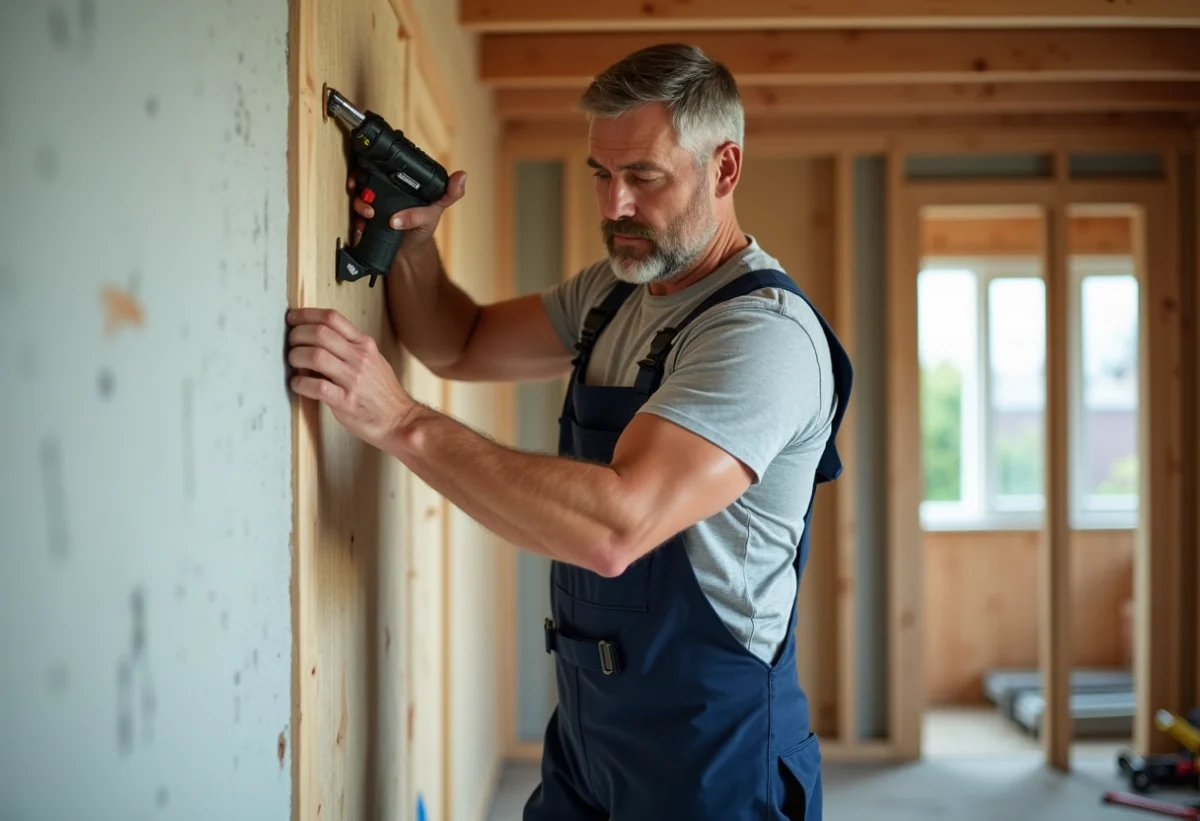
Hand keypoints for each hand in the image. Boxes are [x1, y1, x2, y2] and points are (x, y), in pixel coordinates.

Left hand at [285, 308, 413, 447]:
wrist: (399, 420)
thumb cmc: (382, 392)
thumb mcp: (371, 360)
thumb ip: (346, 348)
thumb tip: (313, 339)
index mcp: (365, 344)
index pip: (332, 318)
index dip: (307, 314)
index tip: (292, 318)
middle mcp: (360, 358)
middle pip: (320, 332)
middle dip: (297, 335)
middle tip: (291, 344)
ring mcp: (354, 379)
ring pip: (315, 356)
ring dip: (296, 357)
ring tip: (294, 363)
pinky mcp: (346, 401)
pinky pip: (316, 386)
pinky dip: (299, 383)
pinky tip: (298, 384)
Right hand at [349, 169, 467, 248]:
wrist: (408, 253)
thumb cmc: (423, 227)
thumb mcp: (437, 210)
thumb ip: (448, 194)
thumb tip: (461, 176)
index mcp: (401, 183)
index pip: (387, 165)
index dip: (376, 161)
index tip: (371, 164)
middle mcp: (385, 190)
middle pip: (366, 177)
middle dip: (359, 180)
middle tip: (360, 189)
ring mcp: (374, 204)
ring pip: (359, 195)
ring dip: (359, 203)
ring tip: (368, 213)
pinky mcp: (367, 220)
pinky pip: (356, 216)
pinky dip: (356, 220)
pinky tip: (362, 226)